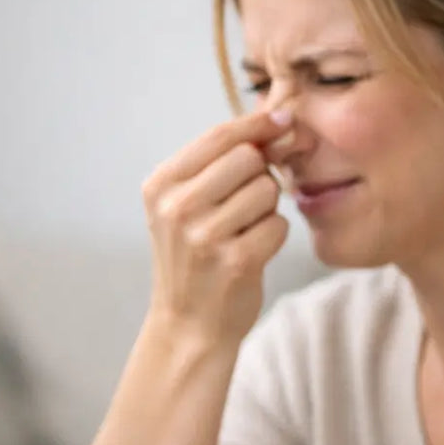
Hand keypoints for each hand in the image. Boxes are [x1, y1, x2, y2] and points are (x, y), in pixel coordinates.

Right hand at [142, 109, 293, 344]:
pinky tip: (251, 252)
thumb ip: (221, 162)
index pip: (219, 136)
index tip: (283, 120)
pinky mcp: (236, 262)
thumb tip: (281, 122)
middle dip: (259, 175)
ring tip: (243, 231)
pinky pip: (279, 225)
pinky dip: (273, 237)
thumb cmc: (194, 257)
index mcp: (160, 186)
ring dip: (267, 208)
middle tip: (244, 204)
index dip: (257, 124)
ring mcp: (204, 236)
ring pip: (268, 190)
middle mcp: (177, 208)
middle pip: (249, 159)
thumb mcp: (185, 205)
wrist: (187, 324)